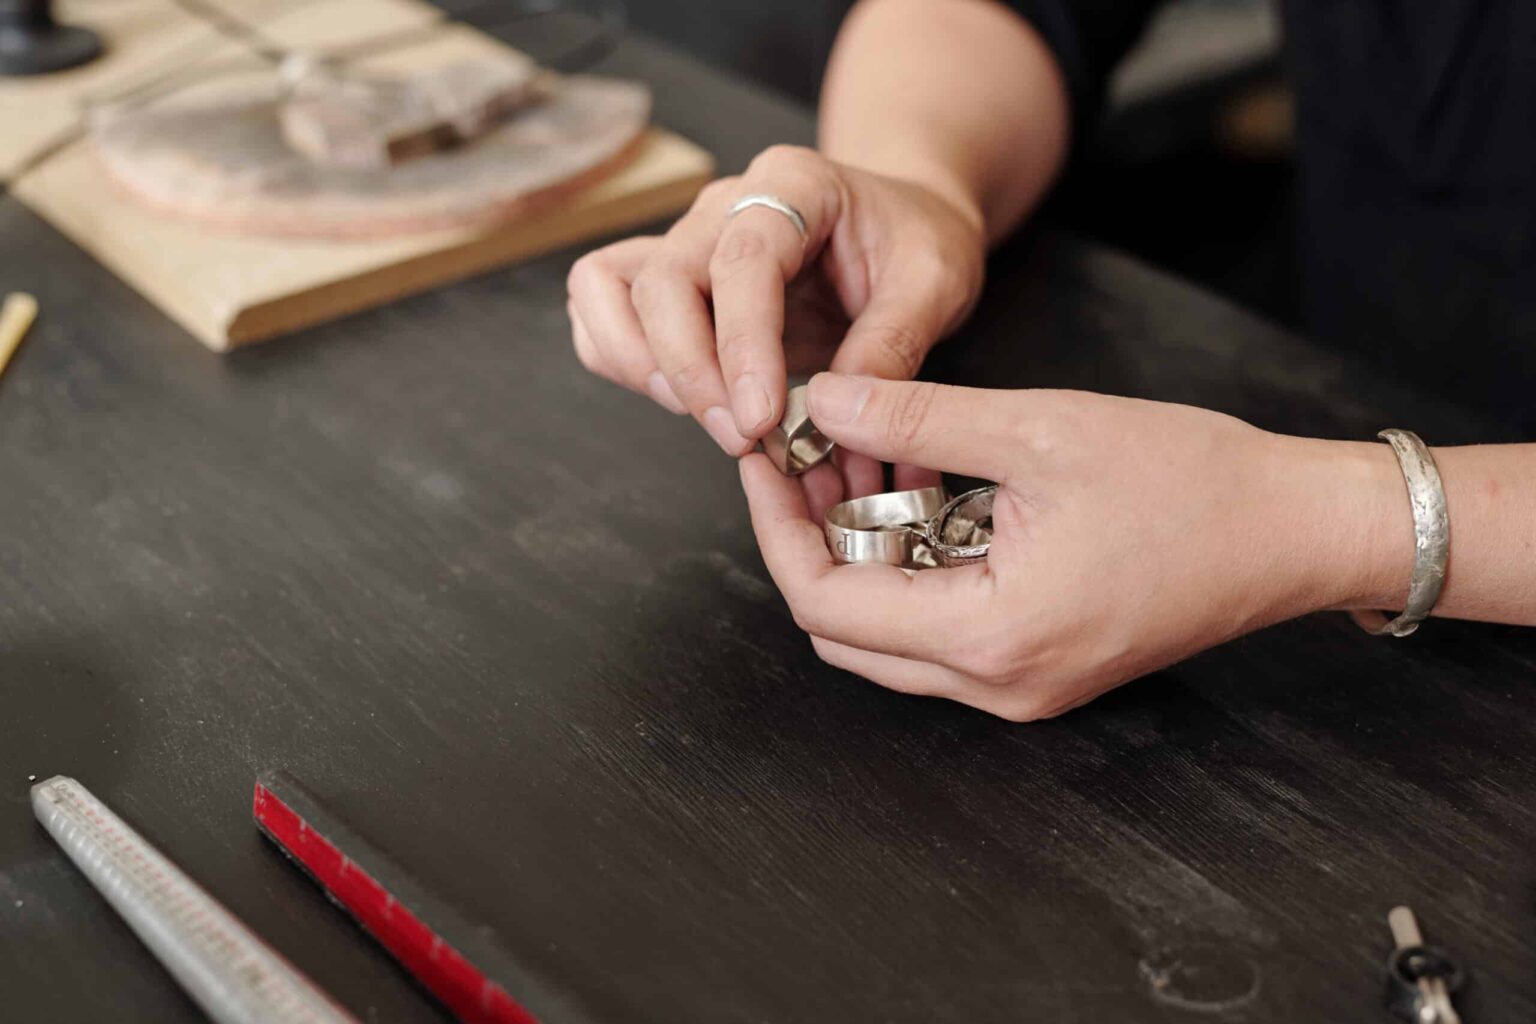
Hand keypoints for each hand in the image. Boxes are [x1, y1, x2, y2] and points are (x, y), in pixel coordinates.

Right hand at [566, 145, 985, 467]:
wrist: (902, 225)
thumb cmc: (916, 243)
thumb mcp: (937, 282)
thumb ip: (892, 344)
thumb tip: (832, 416)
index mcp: (793, 185)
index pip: (742, 260)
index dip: (742, 345)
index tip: (761, 419)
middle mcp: (724, 205)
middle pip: (661, 279)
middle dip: (690, 371)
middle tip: (741, 437)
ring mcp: (687, 240)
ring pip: (606, 287)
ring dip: (640, 365)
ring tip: (706, 418)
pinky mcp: (671, 281)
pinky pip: (604, 309)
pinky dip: (623, 360)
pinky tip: (684, 400)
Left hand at [740, 374, 1405, 719]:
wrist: (1298, 530)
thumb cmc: (1194, 481)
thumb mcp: (1042, 428)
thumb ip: (920, 415)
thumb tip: (824, 398)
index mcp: (989, 635)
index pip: (826, 603)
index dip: (777, 526)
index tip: (766, 456)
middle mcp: (996, 683)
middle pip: (846, 628)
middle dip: (812, 535)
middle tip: (807, 453)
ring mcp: (1020, 683)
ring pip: (890, 630)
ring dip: (864, 546)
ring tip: (863, 452)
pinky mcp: (1040, 664)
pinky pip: (942, 625)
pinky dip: (916, 561)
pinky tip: (923, 482)